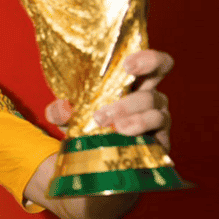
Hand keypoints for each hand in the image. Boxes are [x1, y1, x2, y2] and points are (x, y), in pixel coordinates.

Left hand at [45, 50, 173, 149]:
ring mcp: (159, 116)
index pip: (150, 60)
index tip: (127, 64)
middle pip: (162, 69)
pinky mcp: (161, 140)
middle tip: (119, 83)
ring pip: (152, 105)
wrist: (101, 162)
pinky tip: (122, 133)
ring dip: (129, 111)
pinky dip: (138, 128)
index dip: (146, 57)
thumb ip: (62, 111)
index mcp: (131, 82)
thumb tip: (56, 110)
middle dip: (144, 69)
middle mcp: (150, 94)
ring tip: (106, 122)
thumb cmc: (92, 128)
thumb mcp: (74, 117)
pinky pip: (158, 131)